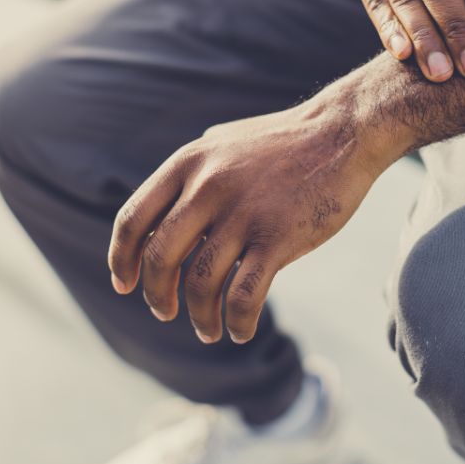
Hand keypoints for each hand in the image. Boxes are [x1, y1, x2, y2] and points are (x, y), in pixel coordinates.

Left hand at [107, 97, 386, 343]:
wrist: (343, 132)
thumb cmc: (286, 141)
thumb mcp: (224, 143)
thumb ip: (193, 173)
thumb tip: (166, 207)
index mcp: (189, 163)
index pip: (132, 220)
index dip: (121, 259)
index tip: (125, 284)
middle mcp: (208, 187)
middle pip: (161, 258)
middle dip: (156, 295)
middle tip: (165, 312)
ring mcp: (243, 213)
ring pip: (201, 283)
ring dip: (199, 317)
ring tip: (208, 331)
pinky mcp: (278, 237)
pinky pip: (245, 295)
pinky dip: (238, 322)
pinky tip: (240, 331)